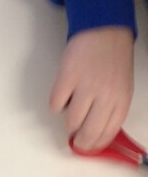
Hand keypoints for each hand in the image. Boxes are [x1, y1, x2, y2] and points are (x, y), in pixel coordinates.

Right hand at [50, 27, 133, 149]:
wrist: (104, 30)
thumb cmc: (112, 60)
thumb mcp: (121, 87)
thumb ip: (111, 109)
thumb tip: (94, 133)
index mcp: (121, 99)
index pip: (107, 134)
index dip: (95, 145)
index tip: (88, 146)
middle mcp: (105, 95)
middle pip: (88, 133)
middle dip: (79, 141)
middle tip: (75, 139)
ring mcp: (85, 87)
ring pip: (70, 123)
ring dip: (68, 121)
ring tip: (72, 108)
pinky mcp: (66, 79)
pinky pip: (55, 105)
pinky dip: (57, 103)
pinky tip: (64, 94)